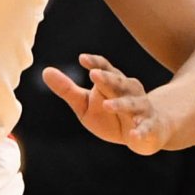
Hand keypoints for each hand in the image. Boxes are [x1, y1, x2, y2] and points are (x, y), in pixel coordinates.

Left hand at [42, 54, 167, 155]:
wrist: (145, 132)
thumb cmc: (110, 114)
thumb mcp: (85, 103)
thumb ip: (67, 89)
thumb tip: (45, 71)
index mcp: (113, 82)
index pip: (105, 69)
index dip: (95, 63)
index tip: (82, 59)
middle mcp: (129, 91)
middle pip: (119, 82)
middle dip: (108, 78)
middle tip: (94, 75)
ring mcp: (141, 109)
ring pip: (132, 104)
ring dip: (121, 104)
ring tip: (107, 105)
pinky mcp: (149, 127)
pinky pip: (145, 129)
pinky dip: (141, 131)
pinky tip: (134, 135)